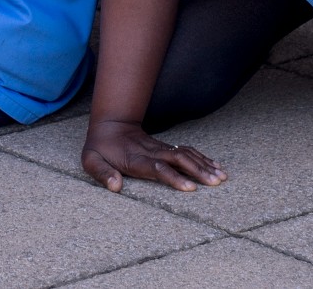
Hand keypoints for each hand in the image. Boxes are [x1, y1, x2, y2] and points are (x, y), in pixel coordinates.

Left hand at [81, 117, 223, 193]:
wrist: (109, 124)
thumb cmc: (100, 148)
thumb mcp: (90, 160)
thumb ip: (102, 173)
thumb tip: (115, 187)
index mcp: (135, 159)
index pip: (157, 168)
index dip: (173, 177)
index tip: (190, 188)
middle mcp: (151, 152)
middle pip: (178, 160)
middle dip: (198, 171)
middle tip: (216, 182)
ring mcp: (160, 148)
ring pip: (185, 154)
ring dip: (204, 164)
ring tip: (222, 176)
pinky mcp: (166, 147)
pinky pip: (187, 151)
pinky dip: (202, 158)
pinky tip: (216, 166)